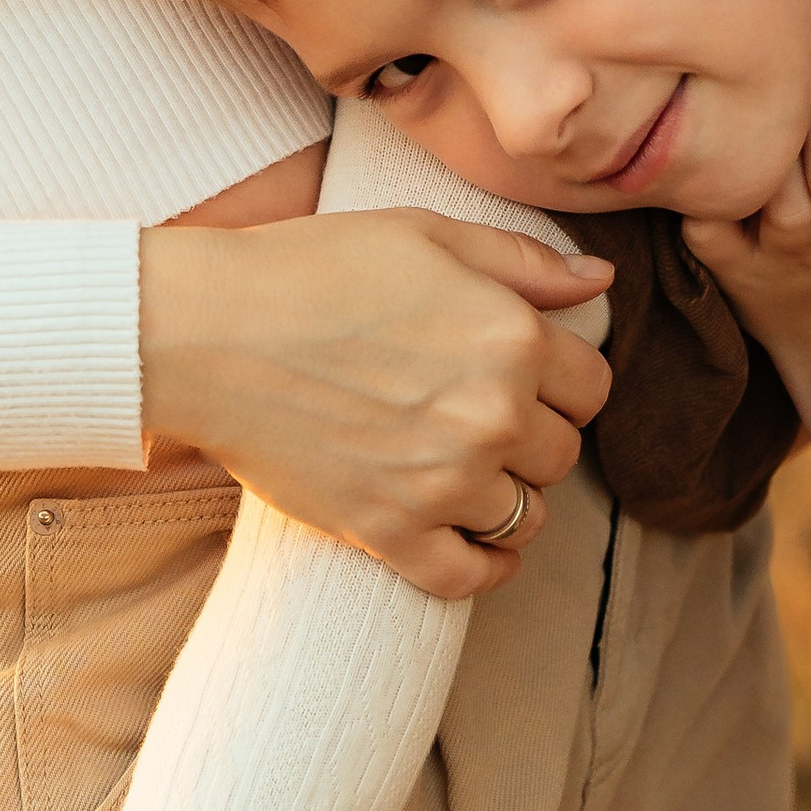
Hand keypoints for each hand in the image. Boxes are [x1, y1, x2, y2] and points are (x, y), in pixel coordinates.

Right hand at [138, 208, 612, 599]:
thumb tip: (599, 282)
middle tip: (483, 414)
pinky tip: (471, 541)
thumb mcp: (425, 234)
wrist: (211, 330)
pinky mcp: (390, 533)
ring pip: (527, 518)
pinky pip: (471, 577)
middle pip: (563, 454)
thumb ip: (522, 261)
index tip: (529, 374)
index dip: (563, 376)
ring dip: (508, 496)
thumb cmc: (315, 266)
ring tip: (468, 468)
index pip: (591, 385)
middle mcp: (490, 416)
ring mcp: (442, 483)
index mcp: (510, 338)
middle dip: (534, 434)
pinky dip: (484, 567)